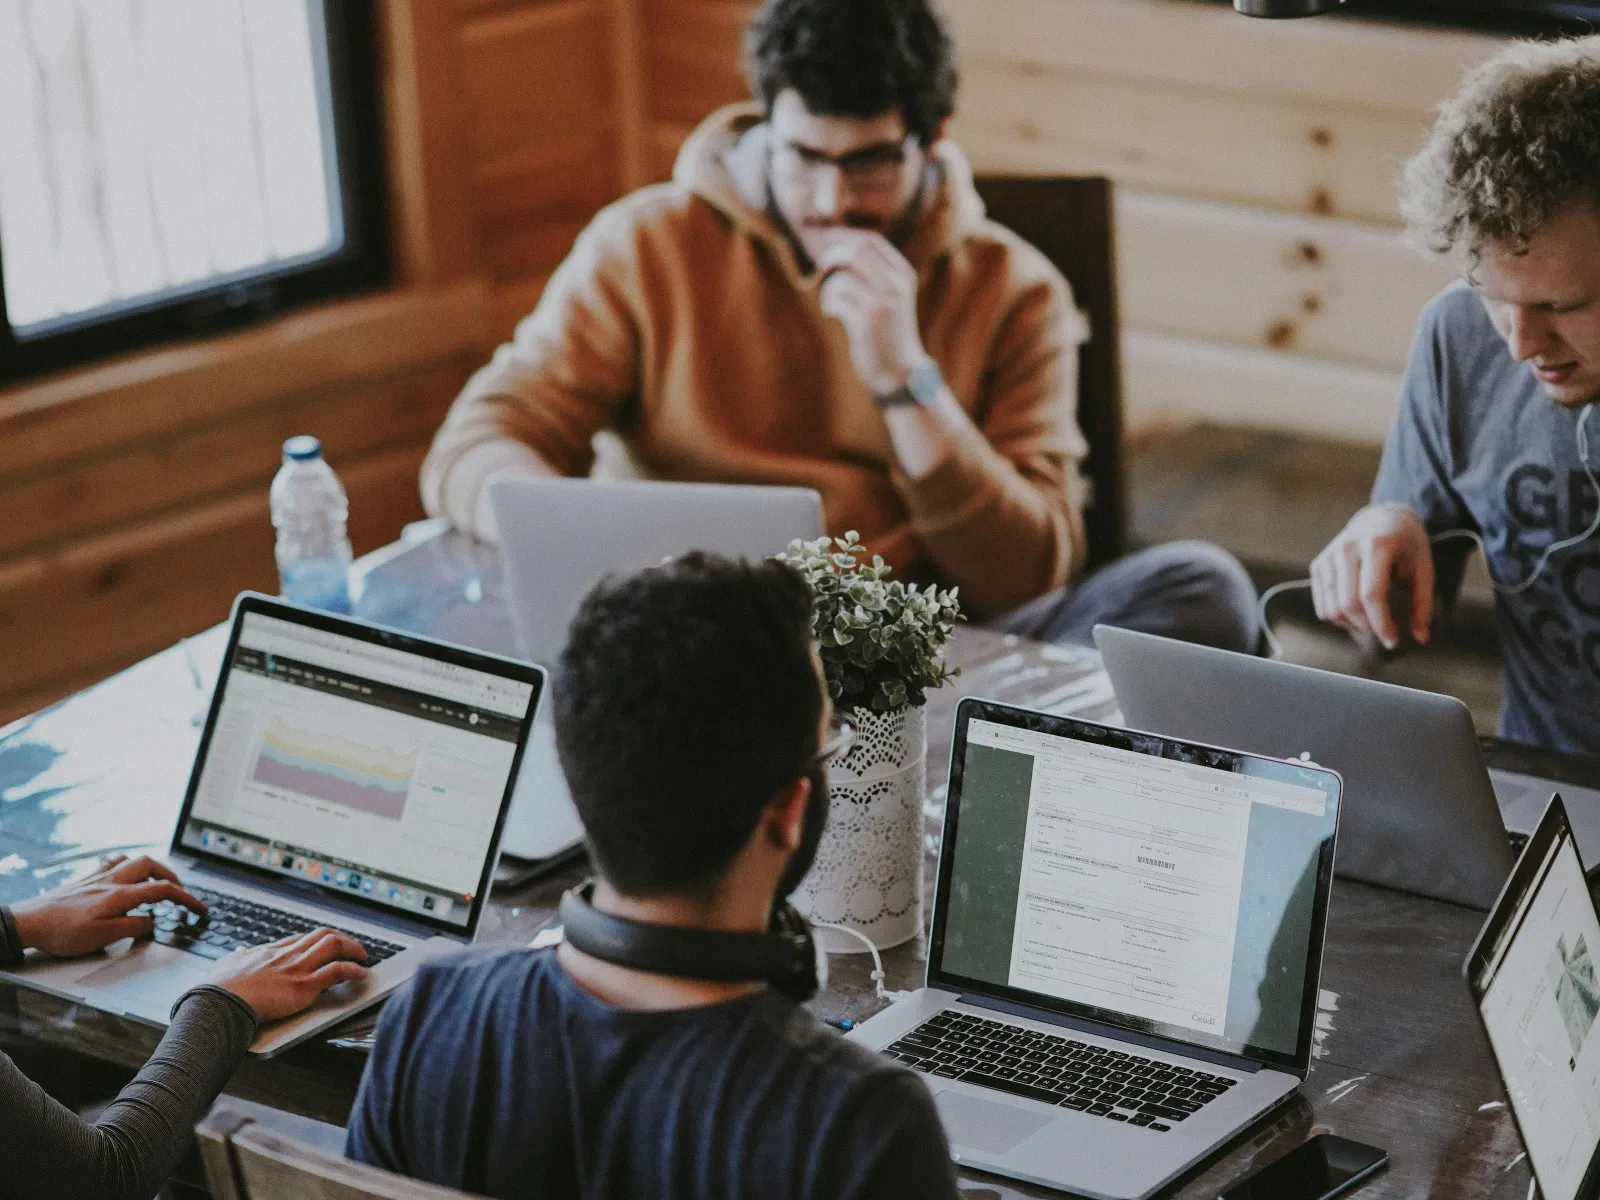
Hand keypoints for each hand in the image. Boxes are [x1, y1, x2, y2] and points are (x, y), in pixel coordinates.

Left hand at [9, 855, 205, 957]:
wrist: (28, 923)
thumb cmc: (62, 932)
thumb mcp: (103, 937)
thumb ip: (133, 927)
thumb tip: (152, 922)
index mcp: (120, 895)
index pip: (163, 890)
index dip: (187, 898)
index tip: (200, 908)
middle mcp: (111, 881)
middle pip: (151, 865)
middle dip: (171, 876)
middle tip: (180, 891)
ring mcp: (97, 877)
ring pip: (131, 860)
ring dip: (149, 867)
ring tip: (155, 880)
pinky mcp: (84, 880)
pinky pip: (111, 863)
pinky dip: (124, 866)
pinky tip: (122, 875)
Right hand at [209, 929, 369, 1023]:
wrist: (220, 1002)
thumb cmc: (219, 989)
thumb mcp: (225, 965)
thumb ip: (236, 957)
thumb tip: (238, 952)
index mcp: (269, 951)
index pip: (300, 938)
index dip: (317, 940)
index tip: (327, 944)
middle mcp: (287, 955)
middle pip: (321, 935)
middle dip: (341, 938)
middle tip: (352, 946)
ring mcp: (297, 968)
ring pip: (333, 945)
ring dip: (353, 948)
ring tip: (363, 955)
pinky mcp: (305, 986)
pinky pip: (338, 971)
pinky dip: (354, 969)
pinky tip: (361, 973)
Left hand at [816, 230, 929, 395]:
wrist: (898, 370)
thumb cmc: (888, 333)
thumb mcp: (892, 298)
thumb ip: (876, 274)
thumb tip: (841, 247)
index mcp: (903, 275)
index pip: (871, 240)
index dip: (845, 236)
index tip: (826, 240)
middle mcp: (895, 284)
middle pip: (855, 251)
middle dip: (832, 254)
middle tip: (819, 265)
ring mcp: (882, 301)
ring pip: (842, 276)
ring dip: (830, 289)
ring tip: (834, 303)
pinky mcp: (866, 319)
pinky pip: (835, 298)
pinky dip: (829, 304)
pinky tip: (835, 314)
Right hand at [1311, 503, 1435, 649]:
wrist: (1383, 519)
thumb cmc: (1407, 546)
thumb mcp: (1423, 570)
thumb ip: (1422, 604)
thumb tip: (1421, 638)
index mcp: (1377, 545)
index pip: (1371, 594)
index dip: (1382, 623)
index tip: (1393, 641)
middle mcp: (1347, 548)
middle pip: (1348, 604)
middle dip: (1367, 627)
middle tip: (1384, 632)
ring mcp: (1329, 556)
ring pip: (1331, 608)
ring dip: (1352, 625)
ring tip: (1371, 621)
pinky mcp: (1318, 564)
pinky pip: (1322, 605)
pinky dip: (1338, 618)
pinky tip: (1356, 613)